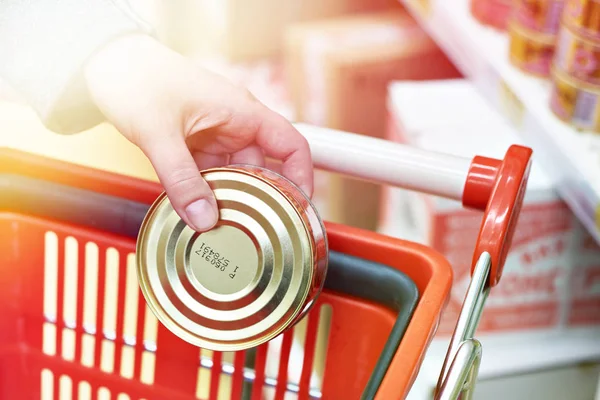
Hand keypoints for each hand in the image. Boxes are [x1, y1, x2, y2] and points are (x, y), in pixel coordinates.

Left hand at [84, 34, 312, 231]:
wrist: (107, 64)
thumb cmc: (137, 79)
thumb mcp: (159, 133)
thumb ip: (181, 178)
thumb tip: (204, 219)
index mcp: (243, 112)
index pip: (291, 145)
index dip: (302, 177)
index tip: (299, 209)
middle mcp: (235, 125)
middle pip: (263, 170)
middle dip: (259, 201)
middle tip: (251, 231)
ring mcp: (216, 136)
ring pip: (235, 176)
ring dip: (228, 200)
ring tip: (221, 228)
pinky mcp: (196, 145)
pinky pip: (211, 175)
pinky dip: (207, 194)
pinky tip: (197, 212)